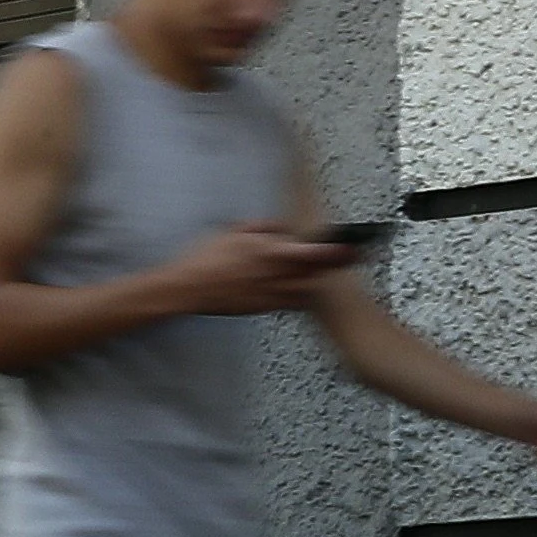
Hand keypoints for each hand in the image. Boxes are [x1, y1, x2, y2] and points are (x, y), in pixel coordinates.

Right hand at [164, 223, 353, 316]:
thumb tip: (280, 228)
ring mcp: (268, 295)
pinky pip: (289, 303)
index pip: (308, 252)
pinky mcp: (262, 308)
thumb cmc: (206, 257)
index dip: (332, 251)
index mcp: (266, 252)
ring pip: (305, 291)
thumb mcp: (233, 232)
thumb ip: (261, 228)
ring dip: (317, 281)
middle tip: (350, 259)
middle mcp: (272, 276)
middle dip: (333, 267)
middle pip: (313, 274)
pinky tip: (302, 289)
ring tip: (327, 274)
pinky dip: (299, 296)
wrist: (187, 289)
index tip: (349, 247)